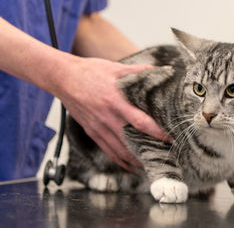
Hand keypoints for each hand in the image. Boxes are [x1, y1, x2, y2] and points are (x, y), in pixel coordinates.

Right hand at [56, 56, 167, 170]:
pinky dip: (120, 161)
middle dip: (150, 151)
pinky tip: (131, 165)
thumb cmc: (89, 72)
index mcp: (115, 101)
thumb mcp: (115, 68)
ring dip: (137, 160)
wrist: (63, 78)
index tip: (170, 138)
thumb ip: (139, 71)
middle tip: (165, 155)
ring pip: (120, 151)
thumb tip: (162, 69)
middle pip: (132, 142)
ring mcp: (99, 127)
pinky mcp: (92, 132)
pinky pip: (108, 151)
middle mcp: (107, 118)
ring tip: (152, 163)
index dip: (156, 132)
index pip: (140, 122)